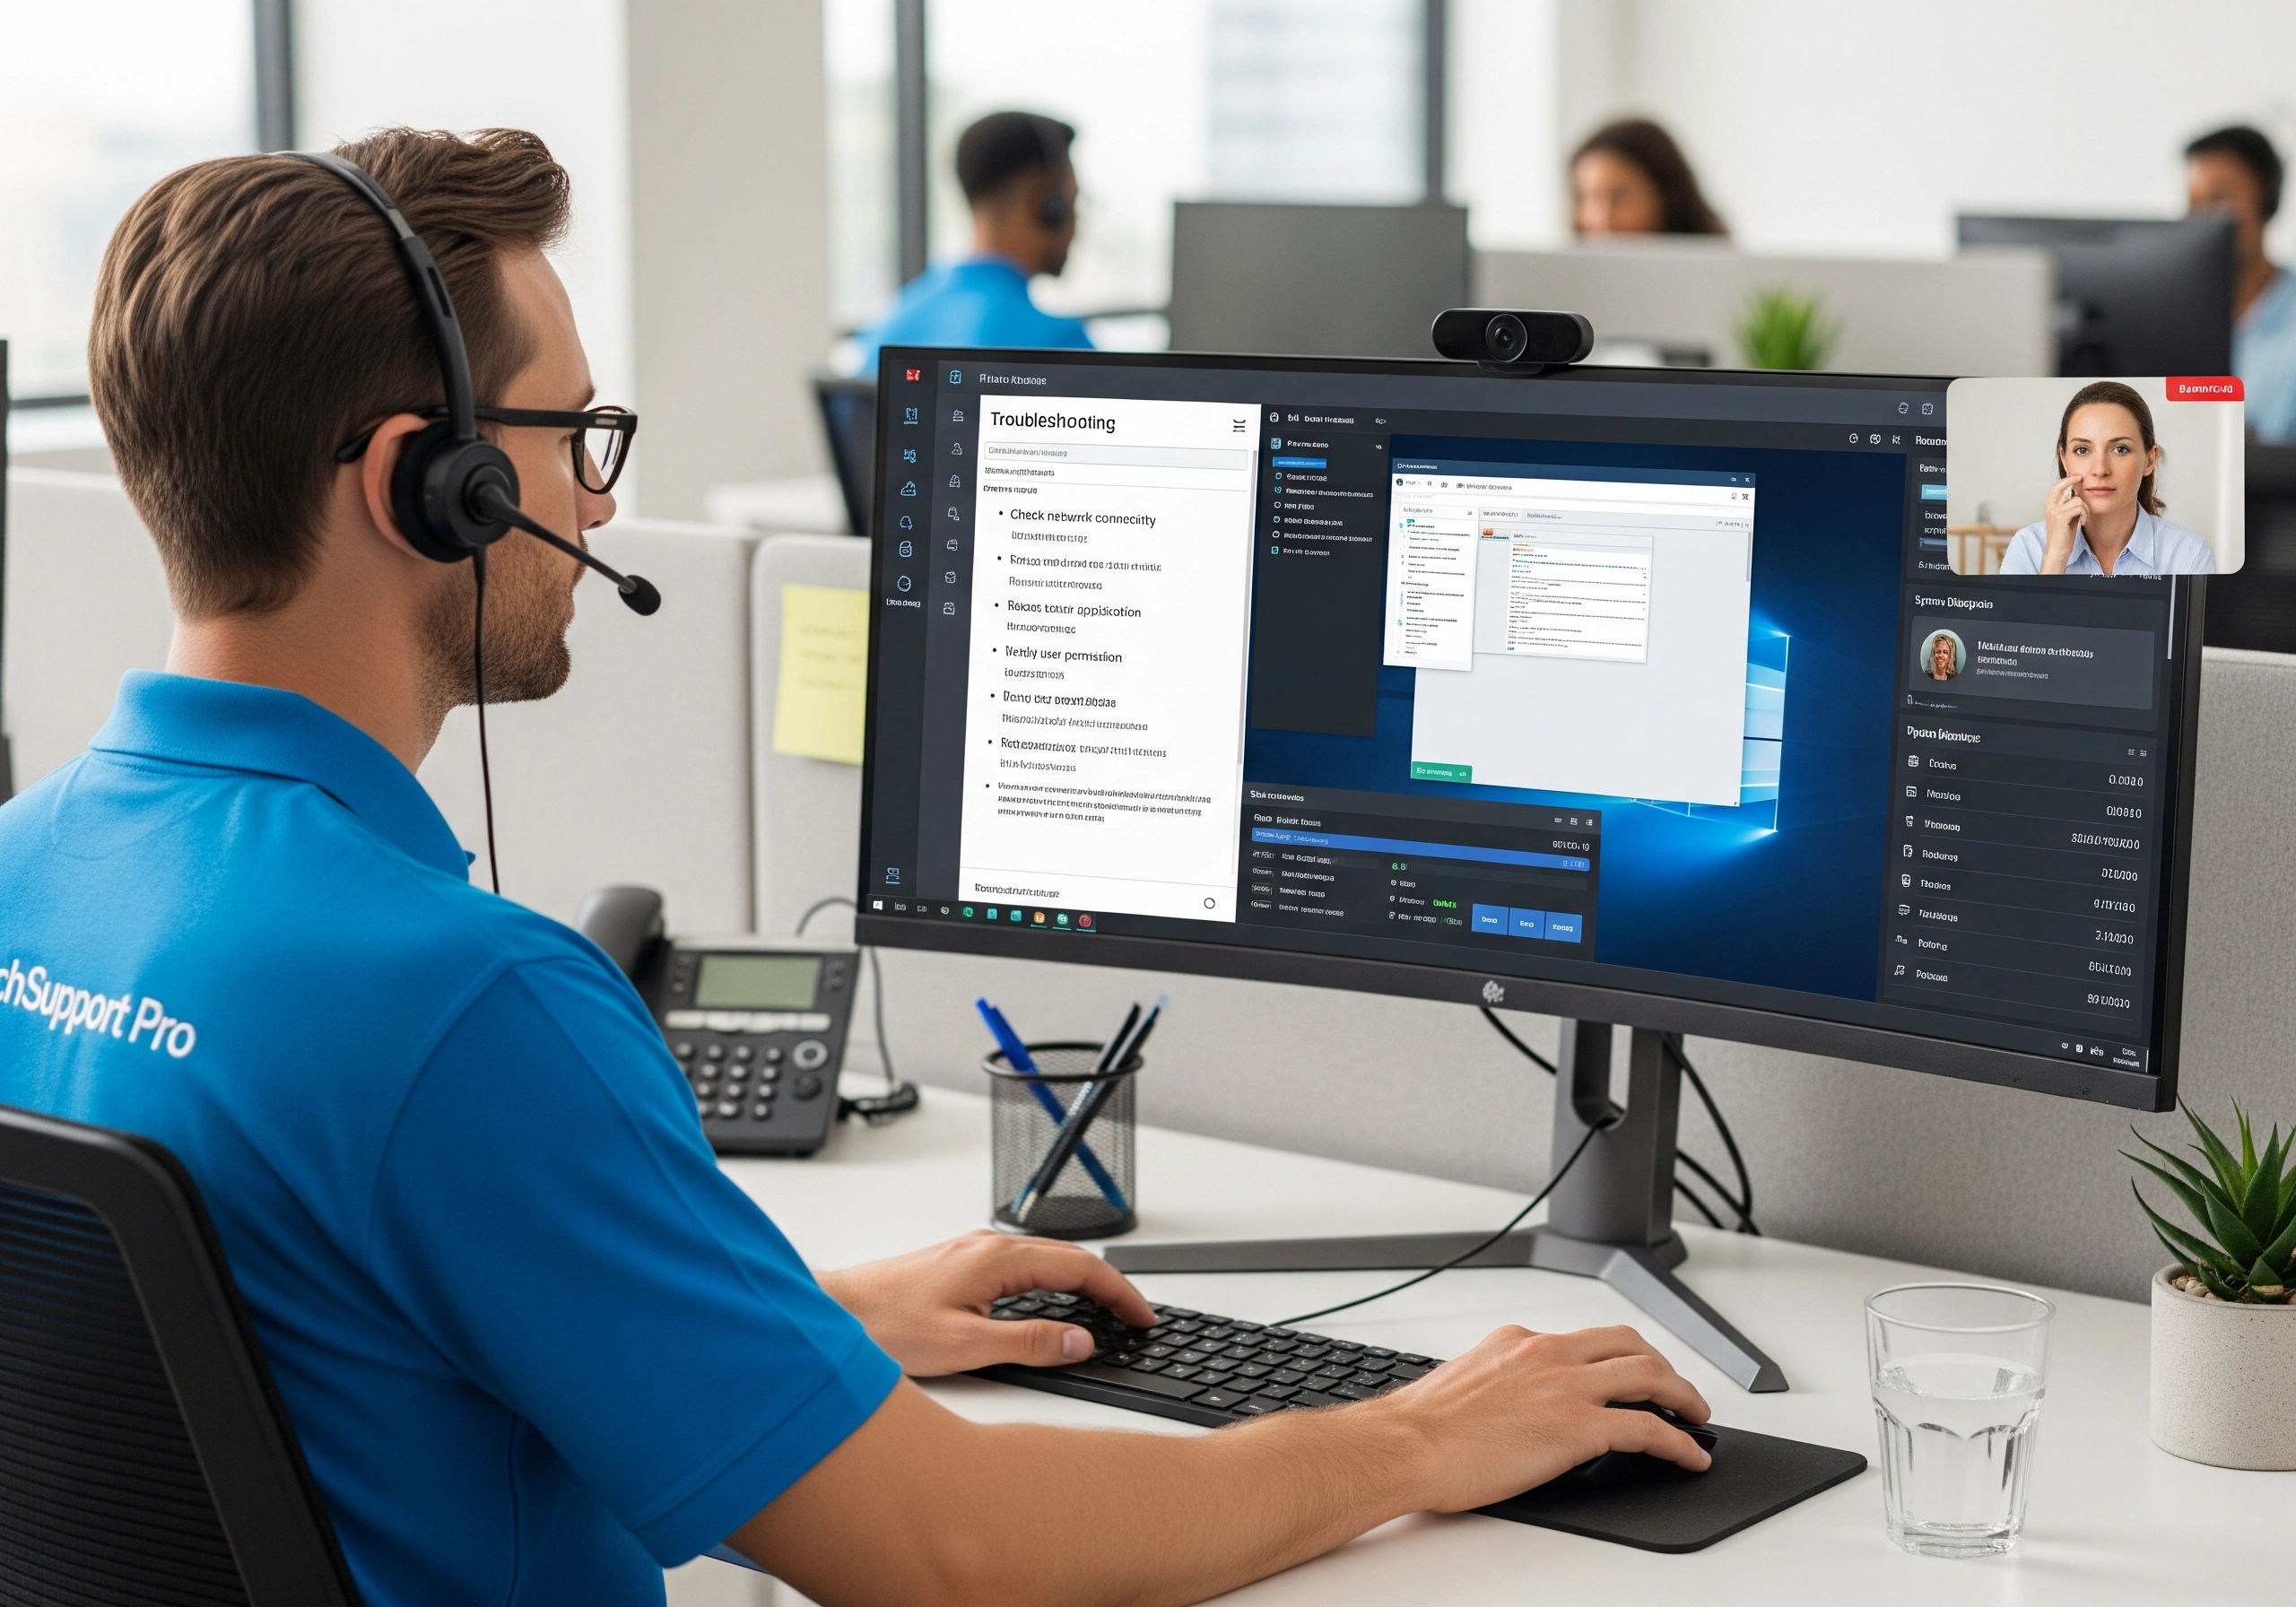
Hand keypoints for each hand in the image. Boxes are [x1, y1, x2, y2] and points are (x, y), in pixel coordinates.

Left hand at [816, 1230, 1155, 1375]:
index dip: (1120, 1294)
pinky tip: (1053, 1304)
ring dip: (1083, 1283)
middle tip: (1137, 1317)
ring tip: (1106, 1312)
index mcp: (999, 1258)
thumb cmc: (886, 1325)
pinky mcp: (962, 1264)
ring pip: (1047, 1260)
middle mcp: (989, 1246)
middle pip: (1070, 1258)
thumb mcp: (965, 1346)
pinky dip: (1055, 1283)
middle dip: (1110, 1287)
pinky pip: (1025, 1266)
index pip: (1082, 1268)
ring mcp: (975, 1252)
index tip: (1143, 1317)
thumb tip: (1080, 1342)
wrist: (835, 1311)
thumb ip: (1028, 1344)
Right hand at [1367, 1323, 1711, 1511]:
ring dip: (1683, 1395)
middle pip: (1628, 1344)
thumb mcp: (1465, 1382)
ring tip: (1696, 1416)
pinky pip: (1649, 1429)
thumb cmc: (1422, 1427)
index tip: (1625, 1373)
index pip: (1582, 1340)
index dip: (1616, 1357)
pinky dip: (1679, 1443)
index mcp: (1517, 1340)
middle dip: (1661, 1365)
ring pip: (1649, 1375)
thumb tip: (1513, 1404)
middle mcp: (1547, 1352)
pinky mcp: (1579, 1427)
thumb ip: (1499, 1381)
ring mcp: (1566, 1386)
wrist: (1407, 1445)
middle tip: (1675, 1389)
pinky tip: (1688, 1458)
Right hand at [2039, 473, 2084, 573]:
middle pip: (2060, 486)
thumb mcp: (2066, 517)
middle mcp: (2050, 507)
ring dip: (2085, 509)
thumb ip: (2069, 506)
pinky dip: (2084, 515)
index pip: (2056, 487)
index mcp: (2050, 506)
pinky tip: (2083, 522)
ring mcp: (2055, 511)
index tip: (2077, 476)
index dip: (2066, 480)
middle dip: (2072, 480)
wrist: (2058, 550)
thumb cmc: (2063, 535)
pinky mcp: (2061, 517)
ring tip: (2084, 518)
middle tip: (2081, 478)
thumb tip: (2078, 495)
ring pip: (2077, 500)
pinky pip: (2079, 508)